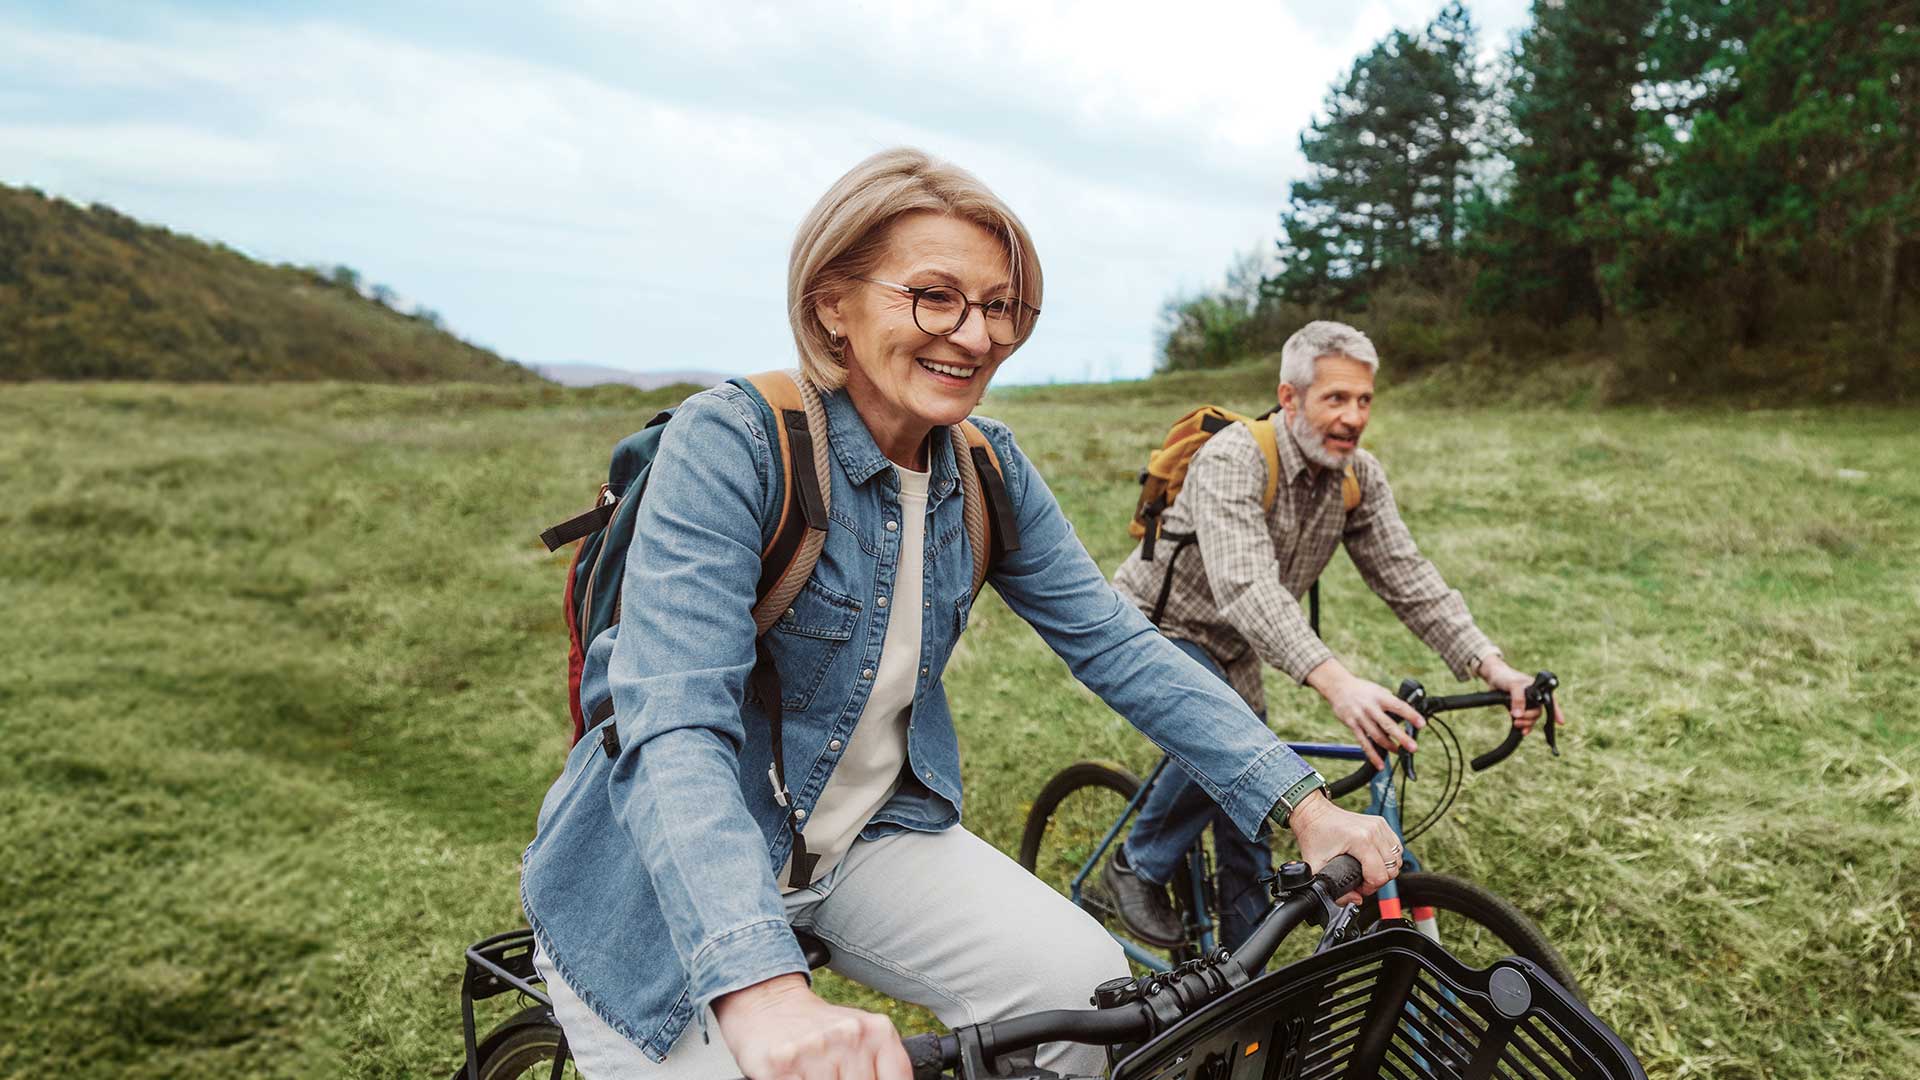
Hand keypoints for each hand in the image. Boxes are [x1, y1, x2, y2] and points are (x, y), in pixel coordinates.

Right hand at [713, 974, 910, 1079]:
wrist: (768, 1001)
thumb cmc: (818, 1026)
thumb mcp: (860, 1036)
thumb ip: (882, 1065)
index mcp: (877, 1031)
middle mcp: (849, 1036)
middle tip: (834, 1075)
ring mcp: (815, 1050)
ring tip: (814, 1073)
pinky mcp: (781, 1064)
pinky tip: (797, 1075)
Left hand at [1286, 790, 1402, 905]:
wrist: (1314, 814)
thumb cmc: (1314, 835)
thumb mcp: (1317, 867)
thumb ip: (1335, 890)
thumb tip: (1356, 899)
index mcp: (1360, 840)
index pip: (1380, 875)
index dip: (1370, 887)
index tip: (1359, 887)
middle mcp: (1373, 831)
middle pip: (1392, 869)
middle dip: (1378, 880)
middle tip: (1362, 880)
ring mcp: (1379, 825)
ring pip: (1397, 858)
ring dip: (1385, 869)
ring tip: (1368, 871)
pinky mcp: (1381, 823)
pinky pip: (1396, 847)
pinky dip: (1388, 857)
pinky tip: (1374, 860)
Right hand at [1306, 660, 1421, 769]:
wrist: (1338, 687)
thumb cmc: (1362, 689)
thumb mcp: (1378, 690)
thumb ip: (1391, 702)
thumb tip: (1407, 715)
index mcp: (1380, 697)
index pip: (1398, 706)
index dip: (1411, 715)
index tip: (1421, 724)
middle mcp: (1370, 708)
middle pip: (1388, 724)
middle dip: (1402, 737)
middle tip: (1413, 747)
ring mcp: (1361, 717)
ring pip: (1376, 736)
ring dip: (1389, 746)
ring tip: (1399, 752)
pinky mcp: (1352, 726)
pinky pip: (1364, 743)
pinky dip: (1372, 755)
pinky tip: (1380, 764)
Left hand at [1478, 656, 1567, 734]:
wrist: (1493, 677)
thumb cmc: (1506, 677)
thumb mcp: (1513, 685)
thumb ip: (1518, 699)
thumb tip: (1519, 715)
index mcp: (1538, 689)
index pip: (1551, 701)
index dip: (1557, 712)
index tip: (1560, 722)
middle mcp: (1534, 696)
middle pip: (1538, 712)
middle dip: (1530, 718)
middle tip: (1518, 720)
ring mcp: (1527, 703)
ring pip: (1532, 717)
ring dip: (1526, 723)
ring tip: (1516, 723)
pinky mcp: (1519, 708)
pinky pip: (1525, 719)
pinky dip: (1524, 725)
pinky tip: (1521, 731)